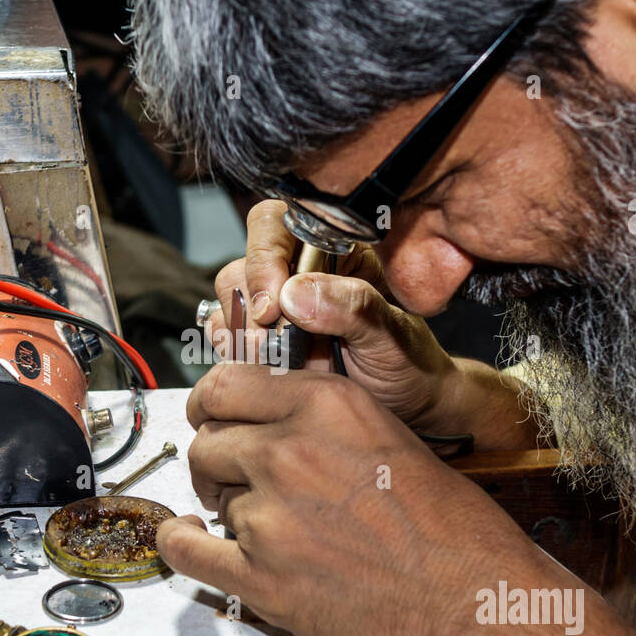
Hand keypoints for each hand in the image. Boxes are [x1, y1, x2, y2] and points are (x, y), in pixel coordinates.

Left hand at [157, 362, 521, 635]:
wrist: (469, 602)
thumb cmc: (446, 526)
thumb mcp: (385, 434)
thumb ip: (320, 417)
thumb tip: (265, 414)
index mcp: (324, 406)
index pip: (224, 385)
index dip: (209, 405)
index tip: (210, 418)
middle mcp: (289, 451)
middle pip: (207, 441)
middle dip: (216, 460)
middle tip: (232, 479)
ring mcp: (269, 516)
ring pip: (210, 498)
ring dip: (228, 508)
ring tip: (270, 527)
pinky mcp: (260, 578)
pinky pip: (186, 551)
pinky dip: (181, 545)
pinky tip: (189, 539)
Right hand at [206, 200, 458, 435]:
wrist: (409, 410)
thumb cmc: (410, 366)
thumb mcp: (393, 336)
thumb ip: (353, 308)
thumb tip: (294, 294)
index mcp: (333, 252)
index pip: (277, 225)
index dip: (264, 258)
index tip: (273, 306)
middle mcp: (298, 273)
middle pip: (243, 262)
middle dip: (249, 303)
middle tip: (270, 344)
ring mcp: (276, 308)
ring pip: (230, 298)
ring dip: (240, 331)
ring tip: (272, 361)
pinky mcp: (262, 341)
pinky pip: (226, 333)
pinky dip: (233, 351)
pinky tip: (261, 369)